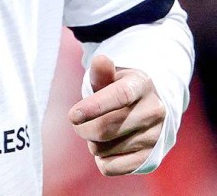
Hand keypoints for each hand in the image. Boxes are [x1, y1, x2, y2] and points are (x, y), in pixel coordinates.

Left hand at [68, 55, 165, 175]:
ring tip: (98, 133)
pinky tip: (105, 148)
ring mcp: (155, 136)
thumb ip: (102, 71)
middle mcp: (154, 110)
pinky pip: (113, 167)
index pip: (119, 96)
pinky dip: (101, 160)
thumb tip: (101, 61)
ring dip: (93, 144)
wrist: (148, 107)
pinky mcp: (151, 158)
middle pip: (107, 128)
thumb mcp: (111, 76)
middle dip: (83, 129)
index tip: (72, 116)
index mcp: (141, 84)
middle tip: (78, 124)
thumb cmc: (119, 88)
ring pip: (106, 149)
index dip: (94, 107)